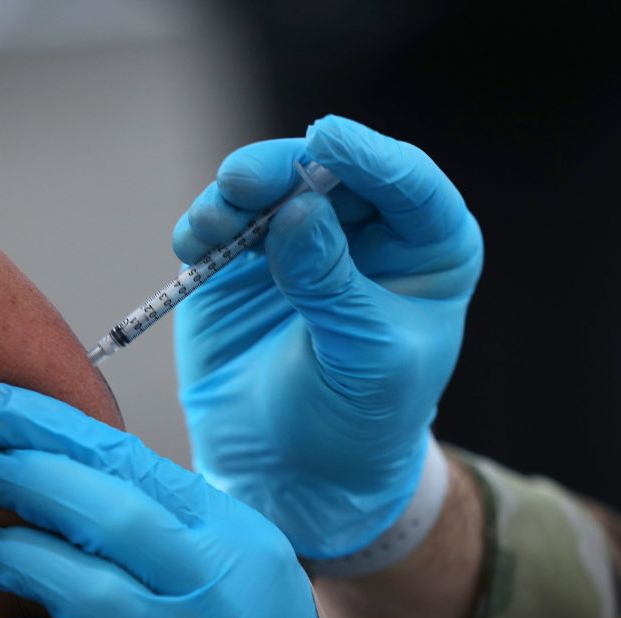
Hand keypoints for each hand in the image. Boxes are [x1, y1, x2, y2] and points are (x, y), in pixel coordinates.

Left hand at [0, 383, 415, 617]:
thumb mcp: (249, 574)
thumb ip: (178, 526)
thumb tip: (76, 469)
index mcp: (237, 544)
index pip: (134, 463)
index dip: (55, 429)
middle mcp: (218, 595)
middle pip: (109, 512)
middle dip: (30, 476)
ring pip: (83, 587)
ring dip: (17, 556)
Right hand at [173, 115, 482, 557]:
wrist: (295, 474)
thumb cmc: (360, 421)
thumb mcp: (366, 360)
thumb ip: (334, 286)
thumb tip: (298, 209)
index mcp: (427, 249)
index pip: (407, 184)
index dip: (368, 157)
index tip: (325, 140)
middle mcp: (365, 232)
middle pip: (328, 171)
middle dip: (284, 168)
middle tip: (243, 181)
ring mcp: (299, 241)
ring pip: (269, 186)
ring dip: (236, 193)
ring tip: (212, 222)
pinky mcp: (240, 262)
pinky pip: (221, 224)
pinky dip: (204, 225)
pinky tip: (194, 244)